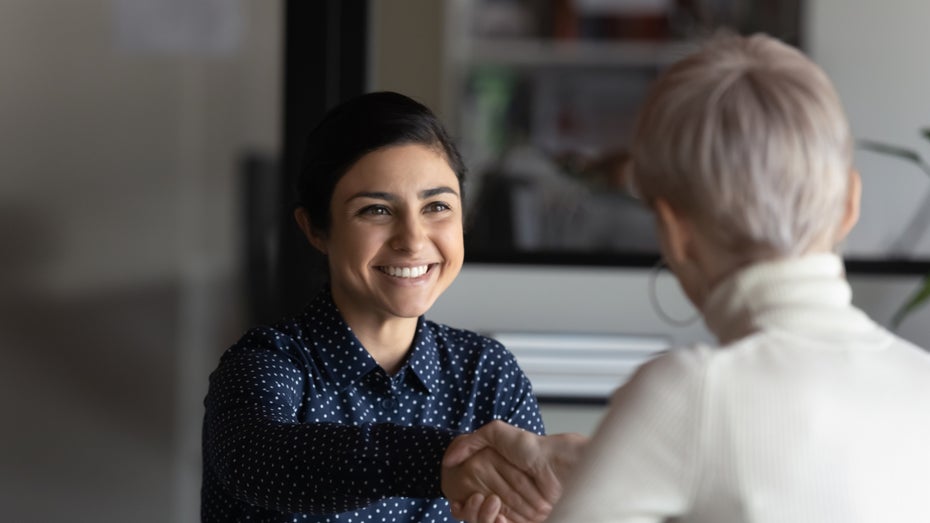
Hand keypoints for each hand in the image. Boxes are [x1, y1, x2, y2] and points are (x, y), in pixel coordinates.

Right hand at [444, 421, 588, 515]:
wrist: (557, 464)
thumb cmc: (531, 447)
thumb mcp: (496, 433)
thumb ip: (471, 442)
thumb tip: (449, 461)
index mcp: (495, 482)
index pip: (471, 500)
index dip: (461, 502)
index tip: (455, 500)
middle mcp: (504, 499)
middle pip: (477, 514)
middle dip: (472, 510)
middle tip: (473, 500)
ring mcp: (514, 514)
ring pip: (486, 521)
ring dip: (482, 516)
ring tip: (490, 502)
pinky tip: (498, 515)